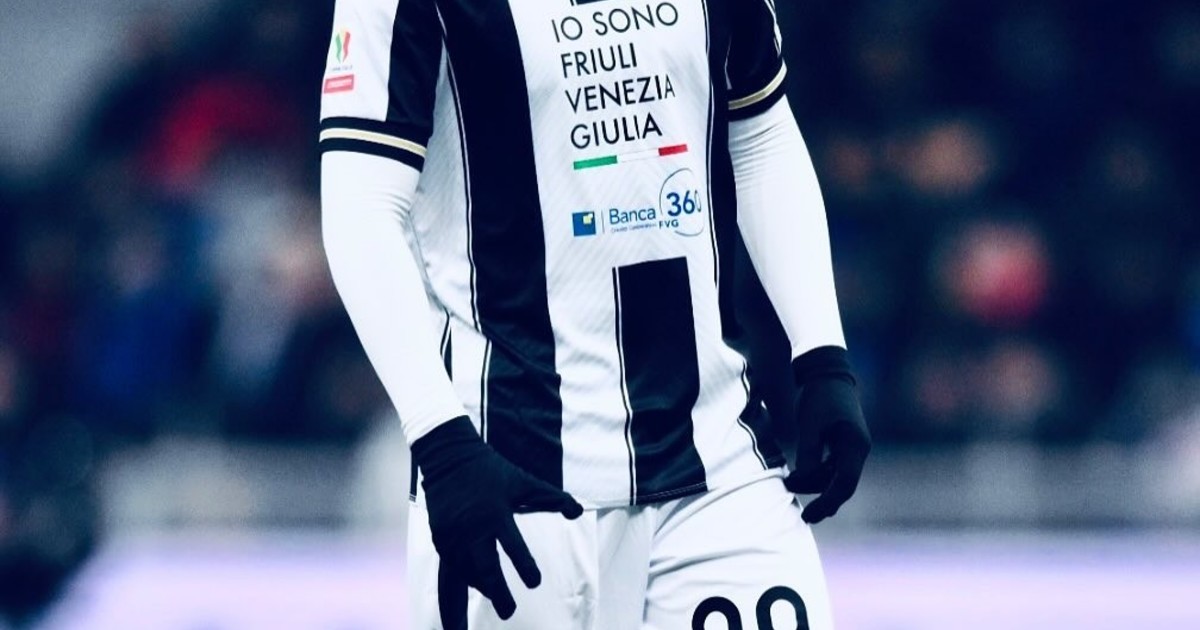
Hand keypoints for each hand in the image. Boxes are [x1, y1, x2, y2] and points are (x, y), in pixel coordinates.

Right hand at [411, 417, 583, 627]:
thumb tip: (578, 511)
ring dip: (478, 590)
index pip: (513, 546)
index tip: (536, 582)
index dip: (525, 565)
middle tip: (509, 612)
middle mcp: (472, 527)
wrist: (447, 457)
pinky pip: (450, 567)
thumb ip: (551, 498)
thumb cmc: (490, 470)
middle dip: (497, 593)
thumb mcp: (523, 480)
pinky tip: (470, 594)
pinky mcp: (440, 537)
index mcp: (495, 513)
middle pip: (485, 569)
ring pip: (466, 573)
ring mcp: (452, 534)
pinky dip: (461, 582)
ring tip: (490, 604)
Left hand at [784, 347, 870, 523]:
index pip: (844, 484)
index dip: (827, 502)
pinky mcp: (842, 444)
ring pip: (835, 477)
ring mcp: (852, 447)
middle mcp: (858, 449)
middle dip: (822, 500)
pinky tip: (798, 477)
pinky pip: (831, 467)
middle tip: (803, 516)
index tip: (809, 516)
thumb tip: (804, 481)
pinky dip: (817, 474)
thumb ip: (808, 454)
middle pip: (842, 485)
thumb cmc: (819, 396)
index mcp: (856, 445)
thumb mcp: (810, 425)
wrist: (826, 372)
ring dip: (814, 484)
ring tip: (788, 482)